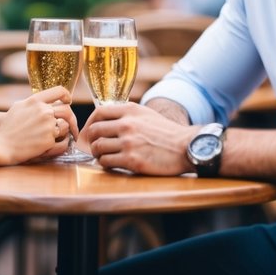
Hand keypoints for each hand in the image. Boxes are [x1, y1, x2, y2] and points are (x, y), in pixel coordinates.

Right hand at [0, 86, 75, 163]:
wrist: (2, 145)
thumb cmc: (8, 127)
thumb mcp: (18, 107)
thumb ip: (33, 102)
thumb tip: (44, 102)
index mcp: (35, 101)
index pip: (59, 91)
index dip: (66, 95)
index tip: (68, 101)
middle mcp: (44, 111)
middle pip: (67, 110)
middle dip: (72, 119)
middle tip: (72, 126)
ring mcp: (48, 125)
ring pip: (66, 126)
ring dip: (63, 132)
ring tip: (56, 137)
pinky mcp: (49, 140)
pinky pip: (63, 141)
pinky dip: (60, 144)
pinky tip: (53, 146)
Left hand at [81, 103, 198, 174]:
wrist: (185, 147)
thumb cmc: (166, 133)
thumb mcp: (147, 115)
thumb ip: (127, 114)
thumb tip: (105, 120)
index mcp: (130, 111)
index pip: (99, 112)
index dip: (90, 123)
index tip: (90, 132)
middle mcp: (127, 124)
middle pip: (94, 131)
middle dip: (92, 140)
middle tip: (95, 147)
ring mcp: (128, 142)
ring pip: (98, 147)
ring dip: (98, 154)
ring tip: (105, 156)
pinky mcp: (131, 160)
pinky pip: (106, 162)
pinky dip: (106, 164)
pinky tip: (113, 163)